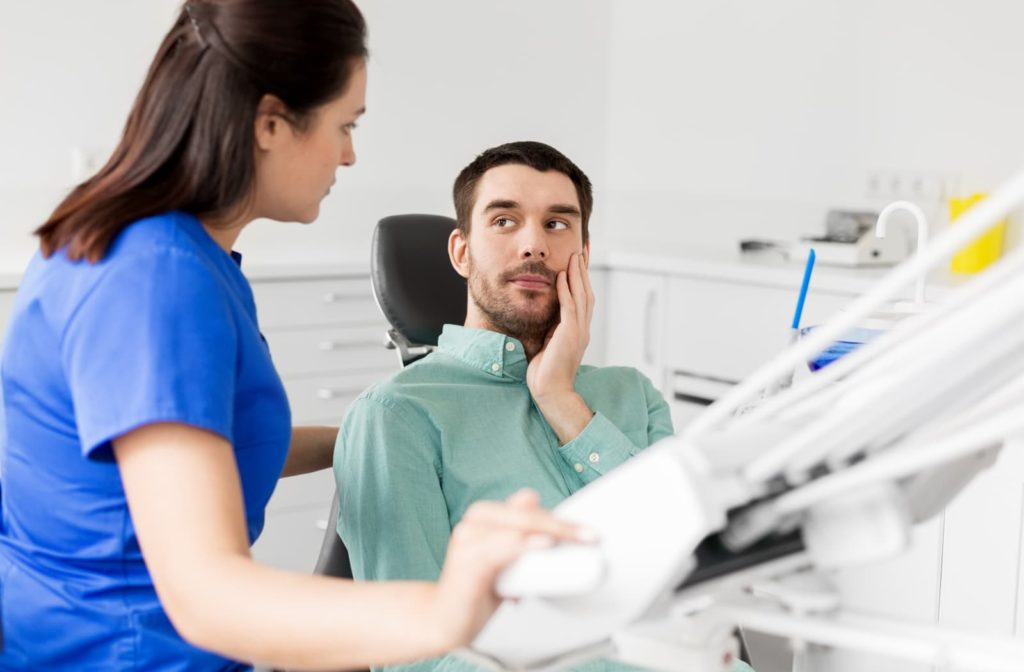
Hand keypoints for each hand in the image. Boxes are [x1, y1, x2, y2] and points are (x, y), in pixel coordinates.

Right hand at [430, 489, 587, 649]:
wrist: (445, 619)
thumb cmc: (477, 589)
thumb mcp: (508, 563)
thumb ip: (525, 544)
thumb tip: (552, 532)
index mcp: (485, 516)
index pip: (528, 505)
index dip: (558, 517)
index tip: (587, 531)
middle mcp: (474, 521)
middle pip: (526, 514)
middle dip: (561, 524)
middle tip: (589, 536)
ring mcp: (468, 539)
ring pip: (517, 527)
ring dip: (549, 531)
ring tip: (575, 540)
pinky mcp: (465, 561)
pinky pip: (501, 548)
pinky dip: (525, 545)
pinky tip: (544, 545)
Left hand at [526, 252, 594, 400]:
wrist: (551, 391)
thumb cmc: (546, 372)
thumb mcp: (549, 343)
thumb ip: (552, 328)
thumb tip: (546, 314)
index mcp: (579, 330)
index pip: (583, 298)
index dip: (582, 278)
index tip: (580, 260)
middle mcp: (582, 328)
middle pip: (587, 292)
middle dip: (584, 270)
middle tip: (582, 249)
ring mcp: (579, 331)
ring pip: (581, 296)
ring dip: (578, 274)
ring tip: (574, 255)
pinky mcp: (569, 335)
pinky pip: (569, 307)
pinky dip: (566, 290)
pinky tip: (562, 275)